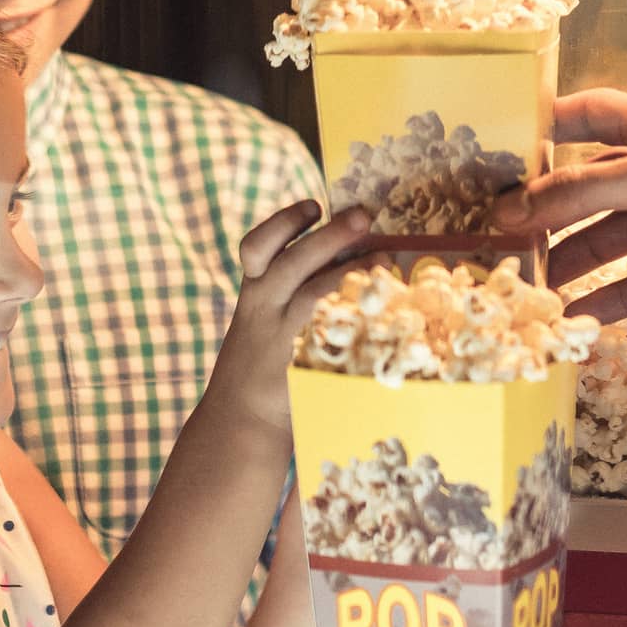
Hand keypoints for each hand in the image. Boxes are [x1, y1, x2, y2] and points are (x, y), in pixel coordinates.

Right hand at [211, 201, 371, 432]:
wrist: (242, 421)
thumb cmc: (264, 360)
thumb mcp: (263, 317)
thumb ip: (293, 286)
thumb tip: (353, 247)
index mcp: (254, 293)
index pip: (256, 248)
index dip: (284, 223)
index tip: (314, 205)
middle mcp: (263, 310)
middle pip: (291, 263)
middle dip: (328, 236)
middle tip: (362, 217)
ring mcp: (282, 339)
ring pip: (314, 295)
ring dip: (352, 272)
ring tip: (384, 260)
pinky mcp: (300, 365)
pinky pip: (331, 335)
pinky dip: (357, 316)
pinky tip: (384, 307)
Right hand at [492, 88, 626, 318]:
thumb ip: (579, 194)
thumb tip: (510, 211)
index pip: (581, 115)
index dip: (538, 128)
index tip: (489, 151)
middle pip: (588, 188)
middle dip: (545, 213)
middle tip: (495, 240)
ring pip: (612, 239)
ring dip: (573, 262)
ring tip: (527, 288)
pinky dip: (612, 298)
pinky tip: (576, 318)